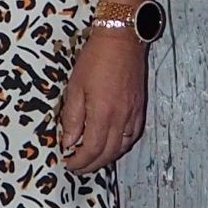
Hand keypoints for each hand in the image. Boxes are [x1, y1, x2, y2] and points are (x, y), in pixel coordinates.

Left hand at [58, 33, 148, 172]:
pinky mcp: (139, 108)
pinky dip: (120, 146)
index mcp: (103, 114)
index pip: (92, 149)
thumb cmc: (95, 60)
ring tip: (92, 160)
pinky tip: (111, 145)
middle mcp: (121, 118)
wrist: (121, 40)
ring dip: (106, 158)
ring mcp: (133, 113)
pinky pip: (132, 135)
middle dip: (92, 165)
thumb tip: (68, 141)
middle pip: (108, 153)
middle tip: (78, 167)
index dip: (80, 161)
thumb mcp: (75, 87)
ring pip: (122, 147)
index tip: (69, 164)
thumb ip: (72, 118)